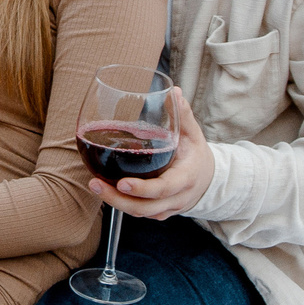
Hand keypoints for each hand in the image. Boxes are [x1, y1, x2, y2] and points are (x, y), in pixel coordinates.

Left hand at [94, 86, 213, 219]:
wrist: (208, 180)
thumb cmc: (196, 154)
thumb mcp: (193, 134)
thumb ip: (182, 114)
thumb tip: (173, 92)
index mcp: (185, 179)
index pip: (163, 188)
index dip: (142, 189)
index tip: (122, 184)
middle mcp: (176, 198)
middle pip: (144, 207)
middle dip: (118, 199)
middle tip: (95, 184)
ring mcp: (166, 208)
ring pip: (138, 212)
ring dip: (115, 202)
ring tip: (95, 185)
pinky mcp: (158, 212)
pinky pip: (138, 212)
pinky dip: (121, 204)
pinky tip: (104, 191)